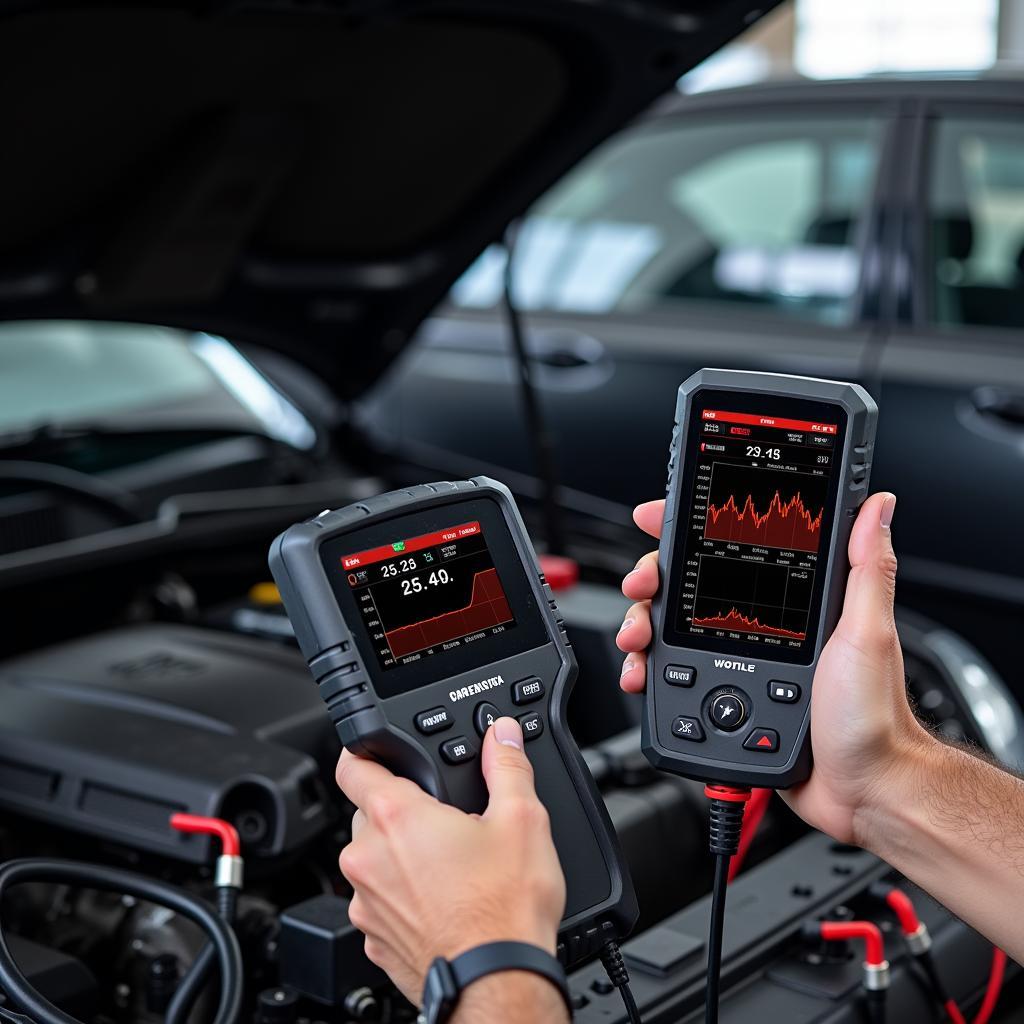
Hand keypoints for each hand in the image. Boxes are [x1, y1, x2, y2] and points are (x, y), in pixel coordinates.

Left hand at [335, 717, 565, 1004]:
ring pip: (373, 859)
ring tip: (449, 868)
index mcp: (396, 817)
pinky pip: (379, 902)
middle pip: (368, 812)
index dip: (367, 751)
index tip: (379, 752)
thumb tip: (502, 735)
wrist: (497, 983)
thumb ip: (507, 766)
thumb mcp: (522, 820)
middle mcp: (367, 857)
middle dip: (402, 811)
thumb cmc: (504, 910)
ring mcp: (365, 903)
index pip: (353, 765)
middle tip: (445, 823)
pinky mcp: (373, 939)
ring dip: (400, 857)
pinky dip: (402, 898)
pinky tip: (441, 903)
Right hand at [616, 492, 932, 844]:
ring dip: (641, 626)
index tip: (658, 518)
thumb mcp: (868, 633)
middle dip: (652, 580)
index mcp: (792, 604)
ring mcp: (736, 662)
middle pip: (687, 587)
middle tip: (641, 587)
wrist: (862, 791)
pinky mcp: (723, 699)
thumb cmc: (872, 717)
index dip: (690, 529)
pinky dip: (648, 672)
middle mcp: (760, 628)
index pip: (732, 548)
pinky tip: (642, 676)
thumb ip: (867, 569)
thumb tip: (875, 507)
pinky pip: (672, 679)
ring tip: (637, 639)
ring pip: (671, 631)